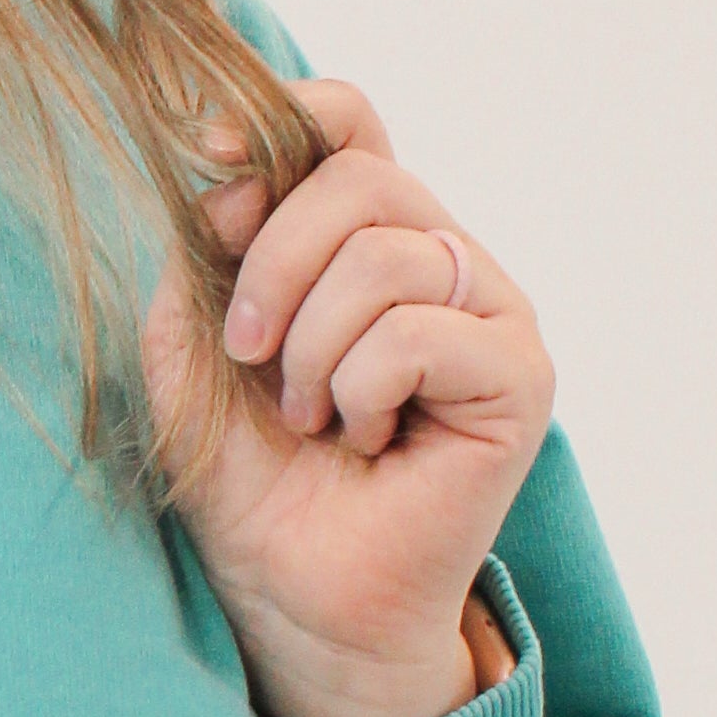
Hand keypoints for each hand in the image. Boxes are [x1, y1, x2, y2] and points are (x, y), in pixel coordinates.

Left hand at [137, 73, 554, 716]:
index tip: (215, 170)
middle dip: (272, 262)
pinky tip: (365, 441)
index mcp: (368, 237)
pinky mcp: (520, 374)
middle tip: (248, 352)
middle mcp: (441, 258)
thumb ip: (209, 250)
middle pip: (361, 176)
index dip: (284, 122)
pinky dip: (360, 390)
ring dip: (312, 347)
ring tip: (309, 417)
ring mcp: (491, 312)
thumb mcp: (195, 346)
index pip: (349, 120)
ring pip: (386, 255)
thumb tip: (236, 169)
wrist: (294, 595)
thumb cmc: (253, 478)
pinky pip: (419, 332)